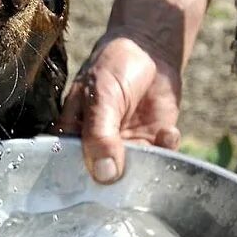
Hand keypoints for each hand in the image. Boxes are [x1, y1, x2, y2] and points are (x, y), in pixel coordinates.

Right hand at [58, 35, 181, 183]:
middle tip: (133, 173)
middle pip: (101, 179)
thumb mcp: (102, 96)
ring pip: (132, 174)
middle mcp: (95, 148)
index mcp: (72, 136)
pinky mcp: (152, 144)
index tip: (98, 186)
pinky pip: (159, 160)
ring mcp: (125, 148)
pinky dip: (167, 150)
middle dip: (119, 181)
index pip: (68, 168)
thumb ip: (100, 135)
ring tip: (156, 145)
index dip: (80, 182)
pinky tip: (168, 132)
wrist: (149, 50)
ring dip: (148, 166)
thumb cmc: (114, 67)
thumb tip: (104, 176)